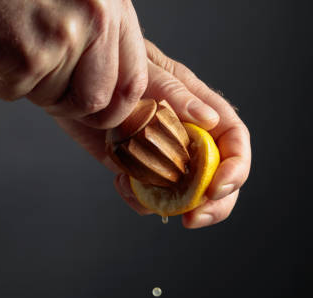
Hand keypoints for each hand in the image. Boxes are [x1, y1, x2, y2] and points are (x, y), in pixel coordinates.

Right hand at [0, 0, 147, 128]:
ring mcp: (62, 37)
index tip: (97, 114)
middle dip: (66, 104)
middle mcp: (96, 19)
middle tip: (42, 82)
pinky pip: (14, 93)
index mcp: (113, 7)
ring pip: (51, 100)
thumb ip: (102, 43)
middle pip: (95, 101)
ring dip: (25, 85)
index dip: (114, 109)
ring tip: (11, 44)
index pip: (133, 82)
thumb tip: (115, 102)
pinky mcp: (26, 55)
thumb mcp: (77, 4)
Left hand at [117, 41, 250, 228]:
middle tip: (192, 220)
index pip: (234, 143)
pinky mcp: (142, 171)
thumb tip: (210, 119)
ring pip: (188, 196)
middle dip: (214, 206)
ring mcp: (167, 159)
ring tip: (144, 198)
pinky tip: (119, 182)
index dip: (235, 169)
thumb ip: (175, 94)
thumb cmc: (116, 63)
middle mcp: (190, 139)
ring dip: (172, 208)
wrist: (77, 80)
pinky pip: (151, 198)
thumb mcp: (146, 71)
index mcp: (202, 111)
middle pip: (219, 179)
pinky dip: (139, 200)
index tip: (216, 189)